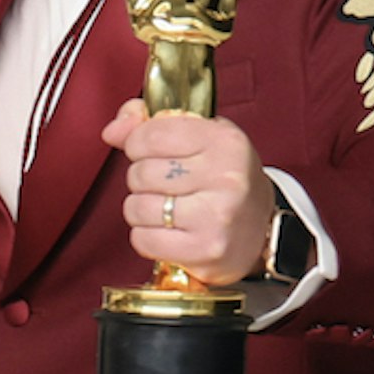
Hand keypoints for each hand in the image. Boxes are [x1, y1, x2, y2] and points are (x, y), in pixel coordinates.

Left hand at [107, 104, 271, 284]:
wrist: (261, 230)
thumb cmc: (223, 179)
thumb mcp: (200, 137)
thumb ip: (151, 123)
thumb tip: (112, 131)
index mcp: (224, 141)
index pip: (151, 135)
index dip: (137, 144)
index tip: (149, 152)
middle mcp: (225, 177)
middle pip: (141, 173)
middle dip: (142, 179)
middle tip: (164, 186)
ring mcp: (217, 216)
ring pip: (137, 207)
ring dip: (141, 209)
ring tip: (165, 209)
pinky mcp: (206, 250)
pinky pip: (143, 239)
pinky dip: (146, 236)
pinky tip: (167, 231)